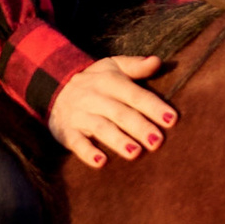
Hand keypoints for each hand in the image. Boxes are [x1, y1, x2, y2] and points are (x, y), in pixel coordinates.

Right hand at [47, 53, 175, 168]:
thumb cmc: (94, 81)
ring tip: (135, 153)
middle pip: (120, 113)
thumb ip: (135, 66)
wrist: (52, 87)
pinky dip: (87, 153)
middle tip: (158, 141)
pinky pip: (76, 142)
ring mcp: (79, 115)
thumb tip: (158, 61)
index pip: (134, 94)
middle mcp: (94, 97)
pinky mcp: (66, 131)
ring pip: (101, 128)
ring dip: (118, 140)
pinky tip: (101, 162)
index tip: (172, 119)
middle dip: (139, 127)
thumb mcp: (112, 67)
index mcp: (109, 81)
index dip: (152, 106)